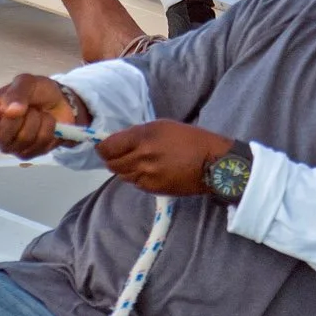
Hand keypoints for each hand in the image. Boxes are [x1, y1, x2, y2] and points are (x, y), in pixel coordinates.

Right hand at [0, 73, 83, 160]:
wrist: (61, 102)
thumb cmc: (37, 91)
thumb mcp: (26, 82)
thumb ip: (16, 92)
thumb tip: (8, 110)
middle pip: (0, 137)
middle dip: (19, 118)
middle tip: (28, 107)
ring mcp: (14, 146)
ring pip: (22, 140)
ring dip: (37, 121)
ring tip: (39, 113)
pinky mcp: (30, 153)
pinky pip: (38, 145)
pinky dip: (47, 130)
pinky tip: (47, 123)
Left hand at [98, 119, 233, 195]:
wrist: (213, 163)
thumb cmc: (191, 139)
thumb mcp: (163, 126)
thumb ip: (138, 134)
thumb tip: (121, 141)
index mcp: (143, 136)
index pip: (108, 147)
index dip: (103, 147)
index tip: (105, 146)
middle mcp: (141, 156)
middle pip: (111, 164)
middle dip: (112, 159)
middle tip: (119, 155)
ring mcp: (147, 175)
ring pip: (122, 175)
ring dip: (125, 169)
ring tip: (138, 162)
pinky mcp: (153, 189)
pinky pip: (136, 184)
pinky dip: (137, 178)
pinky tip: (149, 171)